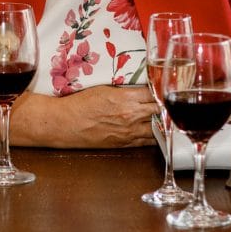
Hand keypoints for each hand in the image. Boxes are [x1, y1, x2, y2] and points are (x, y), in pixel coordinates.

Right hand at [13, 85, 157, 147]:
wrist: (65, 123)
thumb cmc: (79, 103)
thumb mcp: (103, 88)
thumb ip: (124, 90)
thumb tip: (139, 90)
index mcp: (126, 98)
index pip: (154, 93)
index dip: (160, 90)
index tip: (162, 88)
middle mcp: (131, 115)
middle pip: (160, 110)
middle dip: (164, 105)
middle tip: (166, 101)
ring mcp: (130, 131)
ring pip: (158, 127)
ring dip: (161, 121)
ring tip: (163, 116)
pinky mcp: (125, 143)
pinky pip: (148, 141)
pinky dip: (155, 135)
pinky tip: (156, 130)